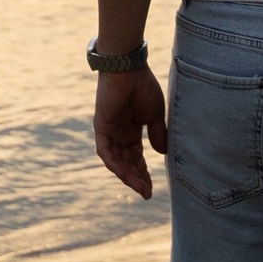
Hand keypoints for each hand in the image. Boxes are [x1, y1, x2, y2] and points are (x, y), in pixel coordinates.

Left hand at [93, 66, 169, 198]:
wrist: (129, 68)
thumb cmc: (143, 86)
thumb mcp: (154, 115)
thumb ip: (157, 134)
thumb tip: (162, 154)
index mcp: (131, 130)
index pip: (136, 157)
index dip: (143, 173)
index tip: (151, 188)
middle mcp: (118, 133)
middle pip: (126, 162)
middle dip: (136, 178)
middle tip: (146, 193)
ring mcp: (109, 131)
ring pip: (116, 160)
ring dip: (127, 175)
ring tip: (139, 188)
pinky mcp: (100, 127)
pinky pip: (105, 151)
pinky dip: (114, 163)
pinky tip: (125, 174)